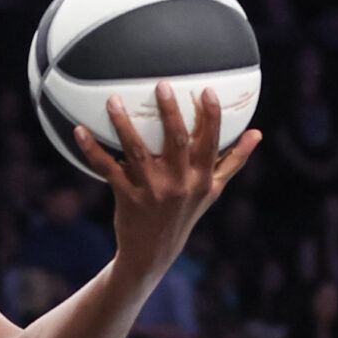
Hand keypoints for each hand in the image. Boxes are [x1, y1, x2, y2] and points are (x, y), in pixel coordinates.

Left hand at [81, 84, 259, 280]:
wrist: (153, 251)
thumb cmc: (185, 212)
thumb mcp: (213, 190)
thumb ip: (233, 161)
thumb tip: (258, 133)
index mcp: (202, 178)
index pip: (211, 143)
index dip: (211, 117)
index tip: (207, 91)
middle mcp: (180, 183)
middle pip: (176, 142)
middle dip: (170, 112)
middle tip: (162, 85)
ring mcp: (152, 191)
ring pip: (137, 151)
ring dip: (124, 125)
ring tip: (113, 100)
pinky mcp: (127, 197)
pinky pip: (107, 168)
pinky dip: (92, 150)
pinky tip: (80, 130)